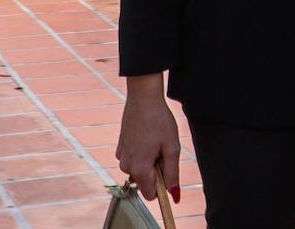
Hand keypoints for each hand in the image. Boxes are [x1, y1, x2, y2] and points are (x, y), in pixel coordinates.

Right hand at [115, 74, 180, 202]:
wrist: (143, 98)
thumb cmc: (160, 121)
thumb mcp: (172, 148)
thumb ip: (173, 174)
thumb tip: (174, 196)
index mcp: (139, 169)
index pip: (151, 194)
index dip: (163, 186)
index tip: (170, 172)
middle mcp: (126, 166)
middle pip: (145, 181)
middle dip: (156, 171)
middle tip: (163, 149)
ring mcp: (121, 156)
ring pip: (139, 169)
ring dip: (149, 161)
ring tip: (155, 140)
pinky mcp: (120, 148)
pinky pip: (133, 159)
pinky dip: (142, 153)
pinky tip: (147, 136)